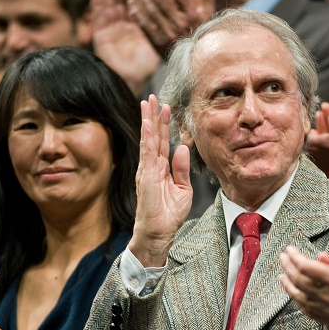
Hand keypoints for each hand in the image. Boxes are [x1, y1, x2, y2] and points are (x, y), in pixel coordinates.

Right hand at [92, 0, 160, 96]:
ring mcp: (112, 28)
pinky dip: (98, 2)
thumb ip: (164, 27)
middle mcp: (125, 25)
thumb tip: (183, 14)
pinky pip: (98, 15)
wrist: (133, 80)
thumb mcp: (160, 40)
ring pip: (110, 4)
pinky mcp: (101, 34)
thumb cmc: (148, 64)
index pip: (138, 4)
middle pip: (123, 1)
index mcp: (139, 26)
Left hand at [126, 0, 214, 55]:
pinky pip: (145, 25)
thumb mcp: (207, 14)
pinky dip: (137, 13)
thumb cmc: (201, 34)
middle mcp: (181, 24)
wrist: (194, 62)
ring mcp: (169, 34)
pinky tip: (132, 5)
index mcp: (193, 15)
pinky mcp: (158, 43)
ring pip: (151, 11)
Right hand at [128, 94, 192, 266]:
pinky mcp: (146, 177)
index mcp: (161, 168)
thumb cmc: (169, 215)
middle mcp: (151, 166)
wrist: (158, 233)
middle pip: (152, 136)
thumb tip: (183, 148)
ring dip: (148, 121)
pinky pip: (147, 153)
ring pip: (147, 140)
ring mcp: (147, 170)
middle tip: (152, 96)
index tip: (165, 107)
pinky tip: (147, 124)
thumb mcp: (182, 189)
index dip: (163, 124)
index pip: (161, 142)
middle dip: (152, 116)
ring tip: (148, 103)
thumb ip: (182, 169)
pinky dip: (147, 138)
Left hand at [279, 215, 328, 329]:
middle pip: (299, 282)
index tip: (289, 249)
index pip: (306, 267)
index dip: (294, 257)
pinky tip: (297, 297)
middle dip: (288, 268)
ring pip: (301, 299)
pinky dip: (300, 303)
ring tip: (282, 277)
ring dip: (289, 287)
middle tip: (283, 258)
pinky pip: (310, 312)